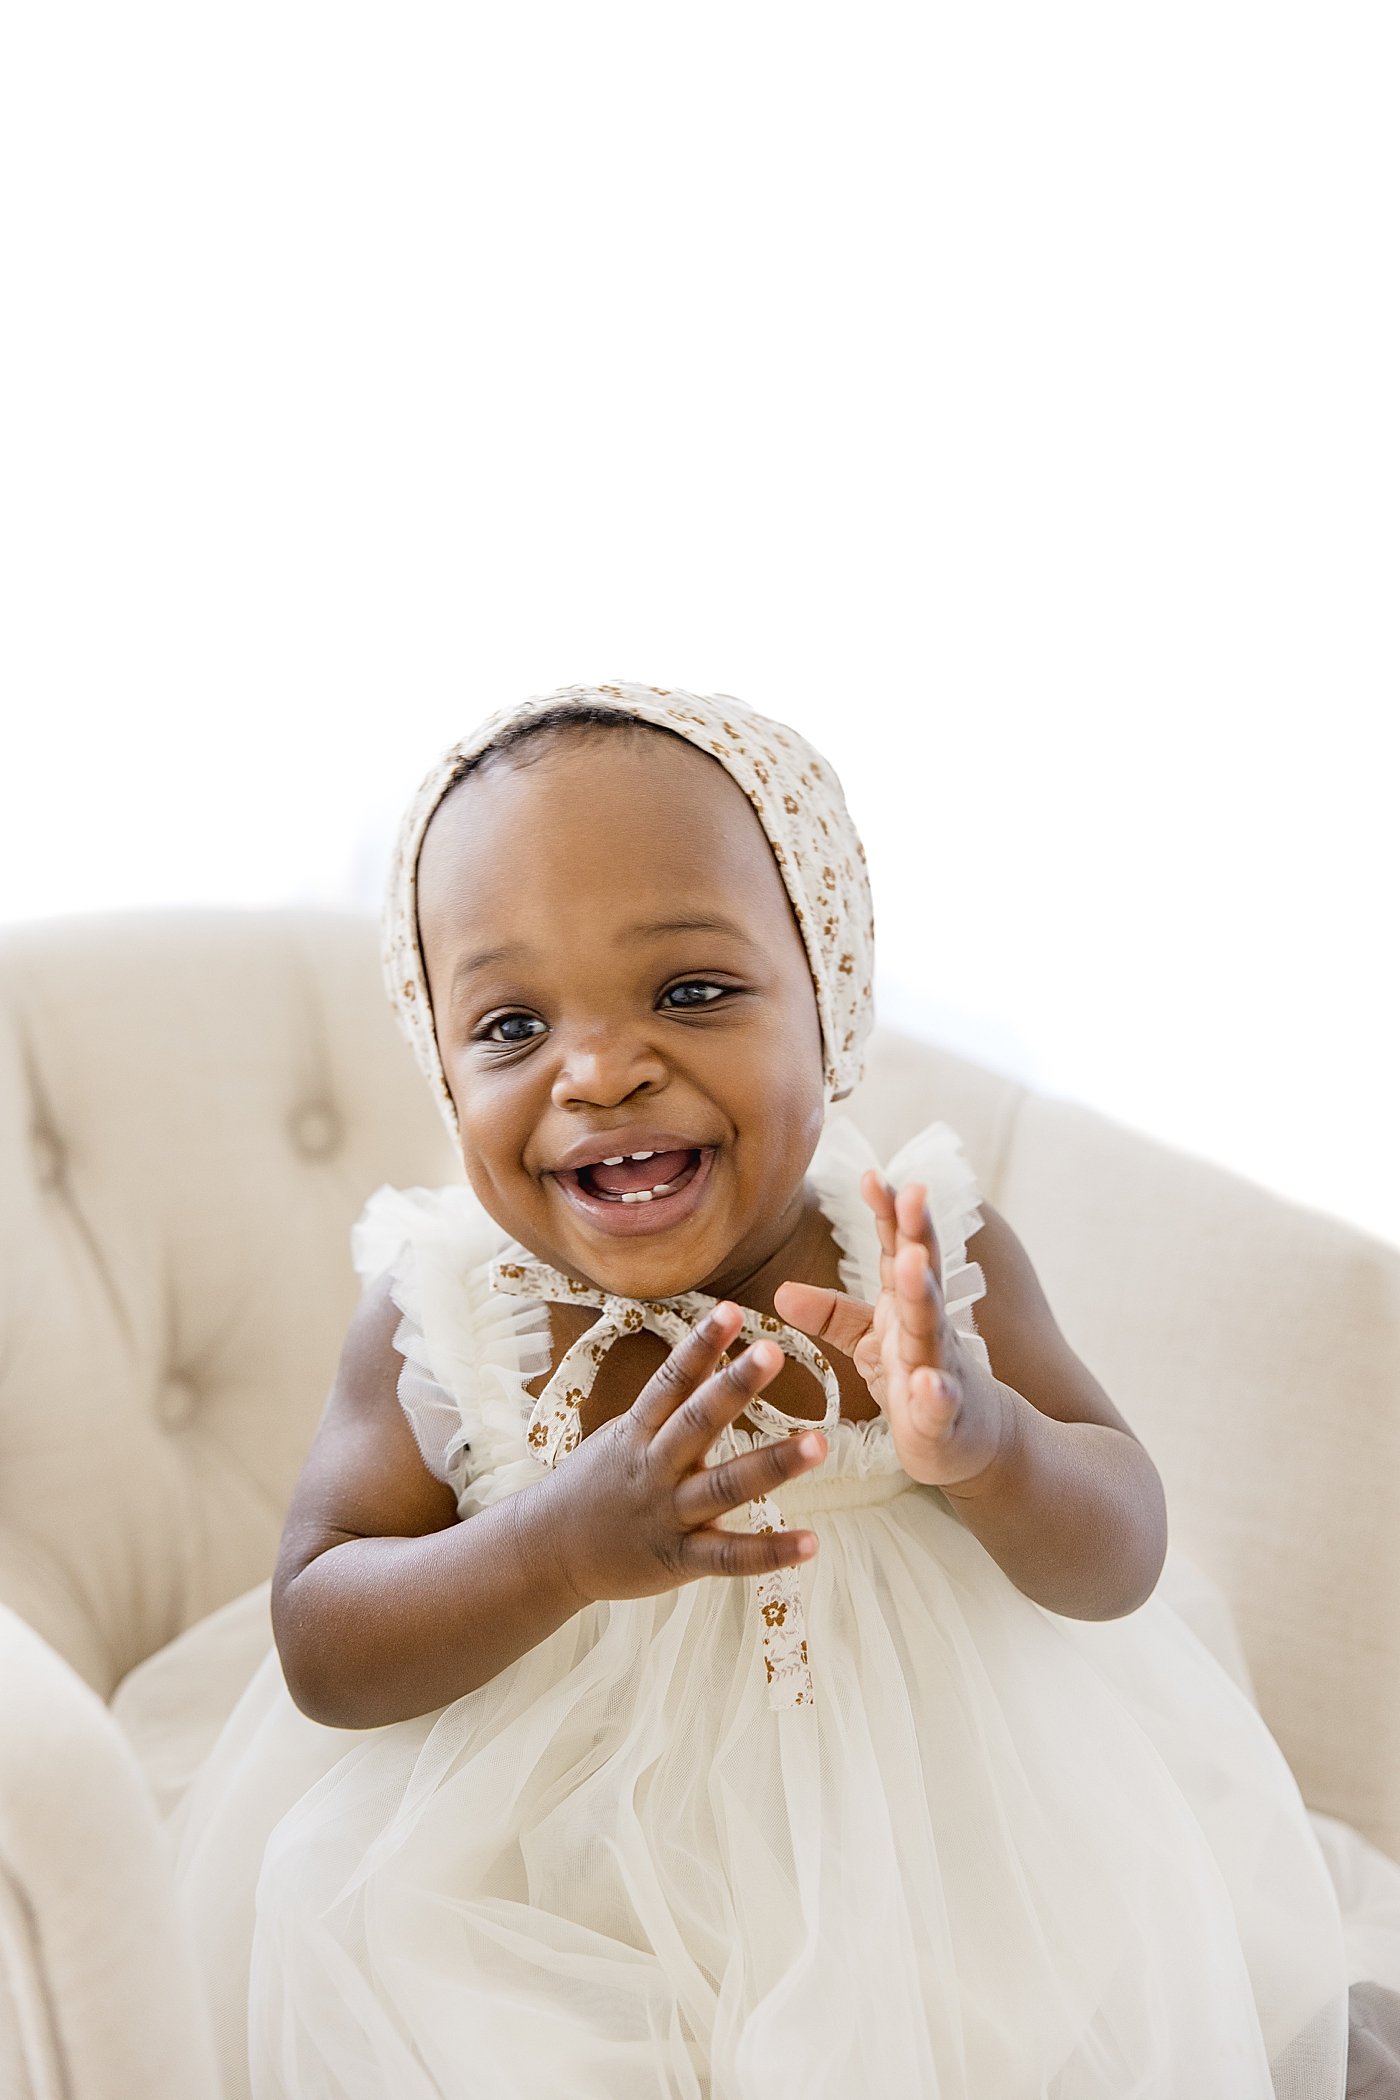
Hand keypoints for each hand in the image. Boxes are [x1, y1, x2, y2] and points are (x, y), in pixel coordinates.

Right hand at [536, 1302, 826, 1604]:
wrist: (550, 1551)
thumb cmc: (596, 1485)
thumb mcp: (624, 1433)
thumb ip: (670, 1399)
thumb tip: (711, 1349)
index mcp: (638, 1431)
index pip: (671, 1379)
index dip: (700, 1344)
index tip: (731, 1310)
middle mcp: (653, 1467)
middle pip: (696, 1422)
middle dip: (734, 1387)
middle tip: (774, 1352)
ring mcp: (667, 1514)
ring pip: (723, 1487)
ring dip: (772, 1465)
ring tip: (819, 1445)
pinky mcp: (678, 1559)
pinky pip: (729, 1557)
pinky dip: (769, 1552)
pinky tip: (811, 1542)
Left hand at [774, 1173, 1011, 1491]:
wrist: (975, 1441)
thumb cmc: (920, 1380)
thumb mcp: (872, 1342)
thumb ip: (832, 1314)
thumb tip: (781, 1292)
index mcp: (909, 1304)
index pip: (899, 1250)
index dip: (888, 1213)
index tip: (871, 1175)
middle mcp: (929, 1327)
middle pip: (923, 1274)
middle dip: (918, 1234)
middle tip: (912, 1193)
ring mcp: (941, 1369)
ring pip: (932, 1328)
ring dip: (924, 1295)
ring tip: (914, 1264)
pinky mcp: (945, 1417)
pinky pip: (940, 1403)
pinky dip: (935, 1393)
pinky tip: (927, 1383)